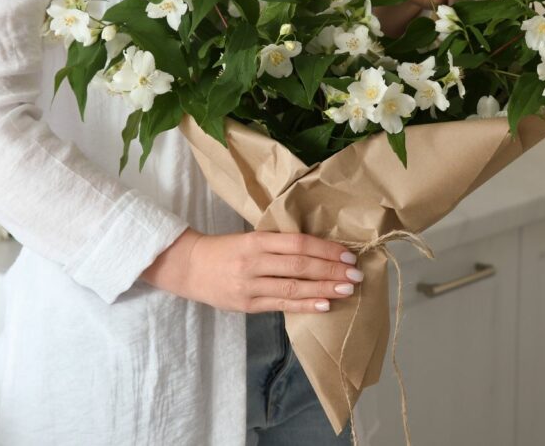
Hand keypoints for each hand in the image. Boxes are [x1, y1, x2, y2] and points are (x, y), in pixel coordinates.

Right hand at [142, 228, 361, 313]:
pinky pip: (281, 305)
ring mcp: (250, 286)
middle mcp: (254, 262)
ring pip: (294, 288)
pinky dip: (305, 305)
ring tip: (348, 289)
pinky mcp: (247, 305)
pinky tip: (325, 305)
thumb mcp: (249, 238)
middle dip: (332, 270)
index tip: (348, 254)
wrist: (187, 266)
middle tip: (356, 274)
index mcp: (256, 240)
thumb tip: (319, 250)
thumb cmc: (224, 250)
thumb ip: (278, 244)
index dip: (325, 249)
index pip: (298, 244)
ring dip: (325, 289)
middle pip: (300, 266)